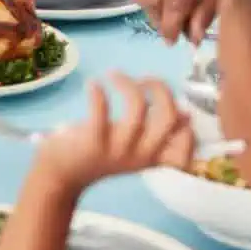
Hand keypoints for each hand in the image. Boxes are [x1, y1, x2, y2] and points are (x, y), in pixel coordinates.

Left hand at [33, 74, 194, 192]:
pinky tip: (94, 83)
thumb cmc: (102, 154)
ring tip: (113, 74)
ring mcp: (118, 150)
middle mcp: (141, 155)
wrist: (62, 174)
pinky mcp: (94, 143)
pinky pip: (100, 114)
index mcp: (154, 156)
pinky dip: (98, 94)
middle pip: (168, 118)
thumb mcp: (135, 146)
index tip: (171, 108)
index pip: (187, 147)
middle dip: (161, 89)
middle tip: (144, 79)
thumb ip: (158, 132)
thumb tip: (186, 115)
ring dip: (129, 83)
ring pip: (138, 109)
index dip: (188, 125)